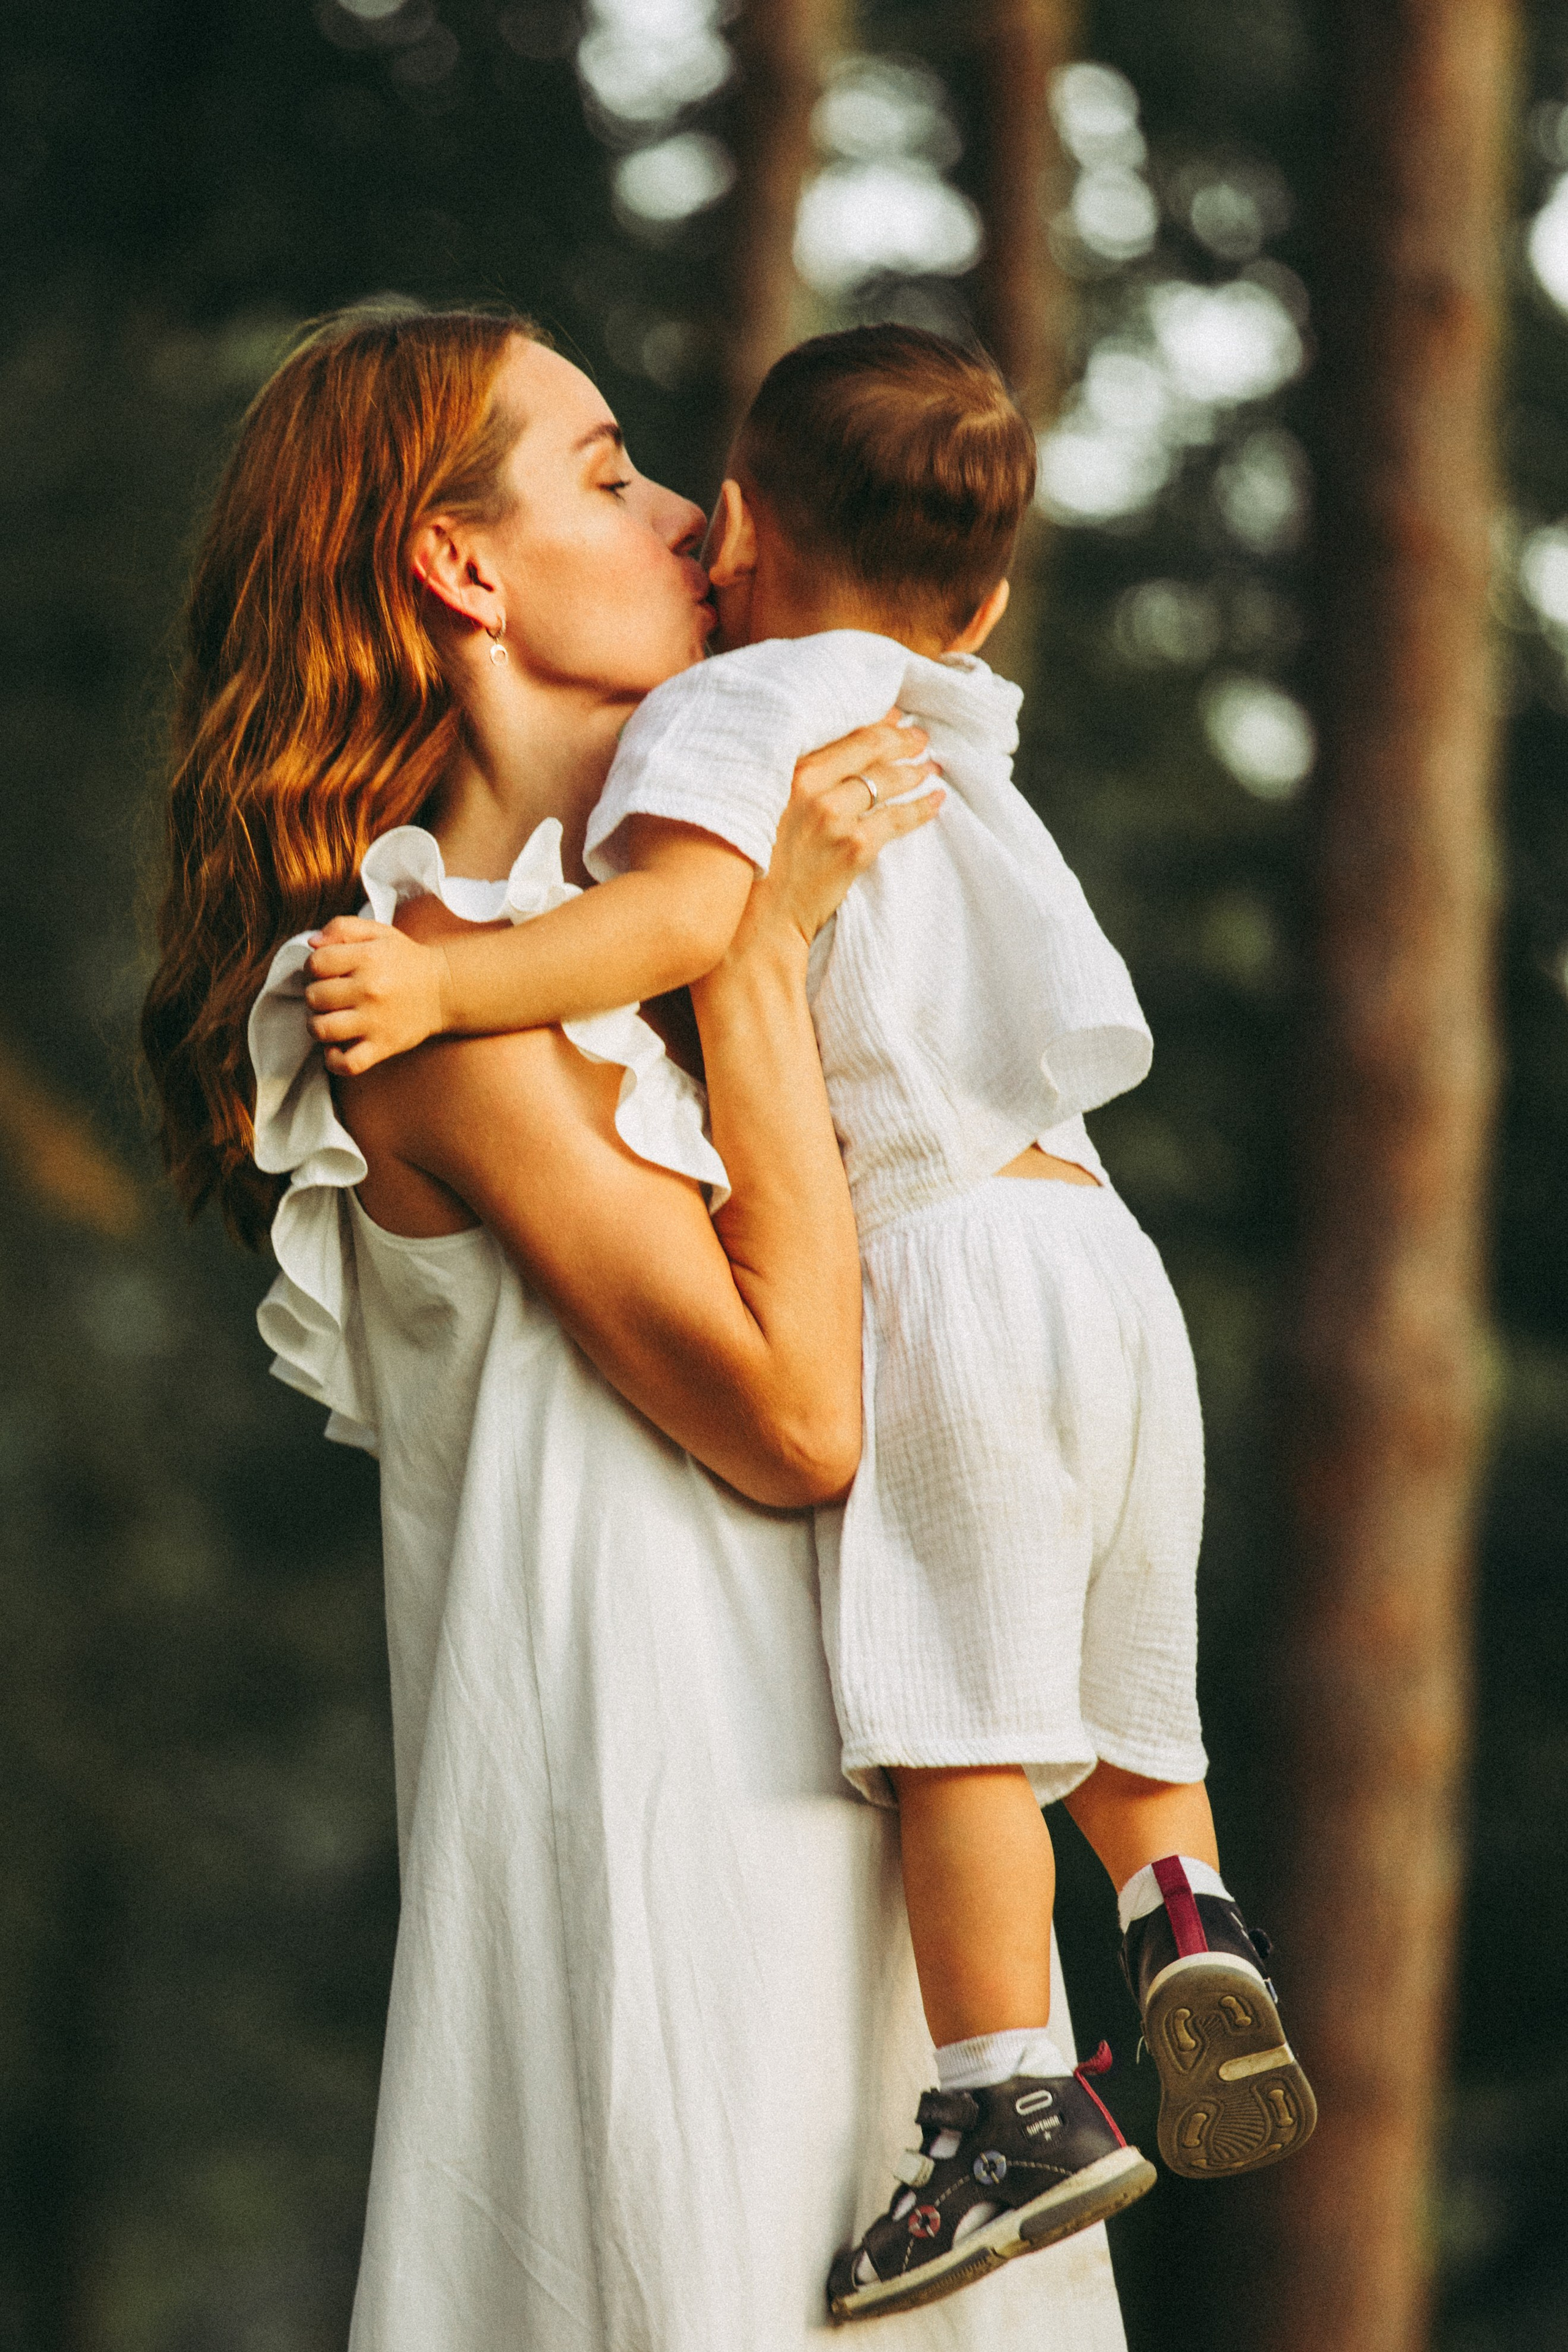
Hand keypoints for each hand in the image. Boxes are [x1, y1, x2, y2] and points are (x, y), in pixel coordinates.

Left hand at [304, 913, 452, 1076]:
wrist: (446, 990)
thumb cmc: (405, 961)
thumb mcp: (378, 933)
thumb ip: (343, 928)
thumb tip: (312, 943)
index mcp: (368, 958)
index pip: (316, 963)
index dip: (313, 967)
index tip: (325, 972)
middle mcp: (370, 989)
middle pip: (314, 996)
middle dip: (315, 995)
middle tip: (330, 995)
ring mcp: (375, 1021)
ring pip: (322, 1029)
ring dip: (317, 1025)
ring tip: (329, 1019)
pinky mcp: (383, 1046)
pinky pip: (347, 1063)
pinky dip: (333, 1060)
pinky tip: (335, 1048)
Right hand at [745, 710, 943, 953]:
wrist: (755, 919)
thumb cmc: (753, 863)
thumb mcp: (761, 805)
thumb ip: (790, 775)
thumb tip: (828, 750)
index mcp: (786, 769)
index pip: (844, 733)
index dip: (877, 723)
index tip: (895, 718)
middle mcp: (811, 786)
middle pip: (872, 751)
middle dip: (903, 741)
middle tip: (920, 738)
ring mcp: (835, 816)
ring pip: (888, 783)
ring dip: (915, 772)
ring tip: (930, 768)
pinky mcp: (854, 848)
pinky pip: (898, 820)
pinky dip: (922, 809)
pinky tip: (936, 801)